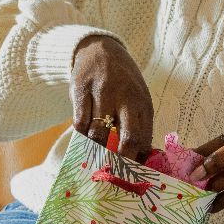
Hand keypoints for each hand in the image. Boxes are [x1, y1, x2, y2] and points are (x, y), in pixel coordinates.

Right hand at [71, 35, 153, 160]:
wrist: (100, 49)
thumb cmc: (123, 82)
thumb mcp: (138, 99)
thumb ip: (140, 127)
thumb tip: (143, 159)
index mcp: (143, 103)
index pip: (144, 139)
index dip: (137, 161)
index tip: (130, 175)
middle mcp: (126, 98)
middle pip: (127, 138)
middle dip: (120, 161)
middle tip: (112, 172)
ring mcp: (102, 93)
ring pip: (99, 134)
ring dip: (96, 149)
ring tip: (94, 156)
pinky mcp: (81, 90)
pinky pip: (79, 123)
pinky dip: (81, 135)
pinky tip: (83, 137)